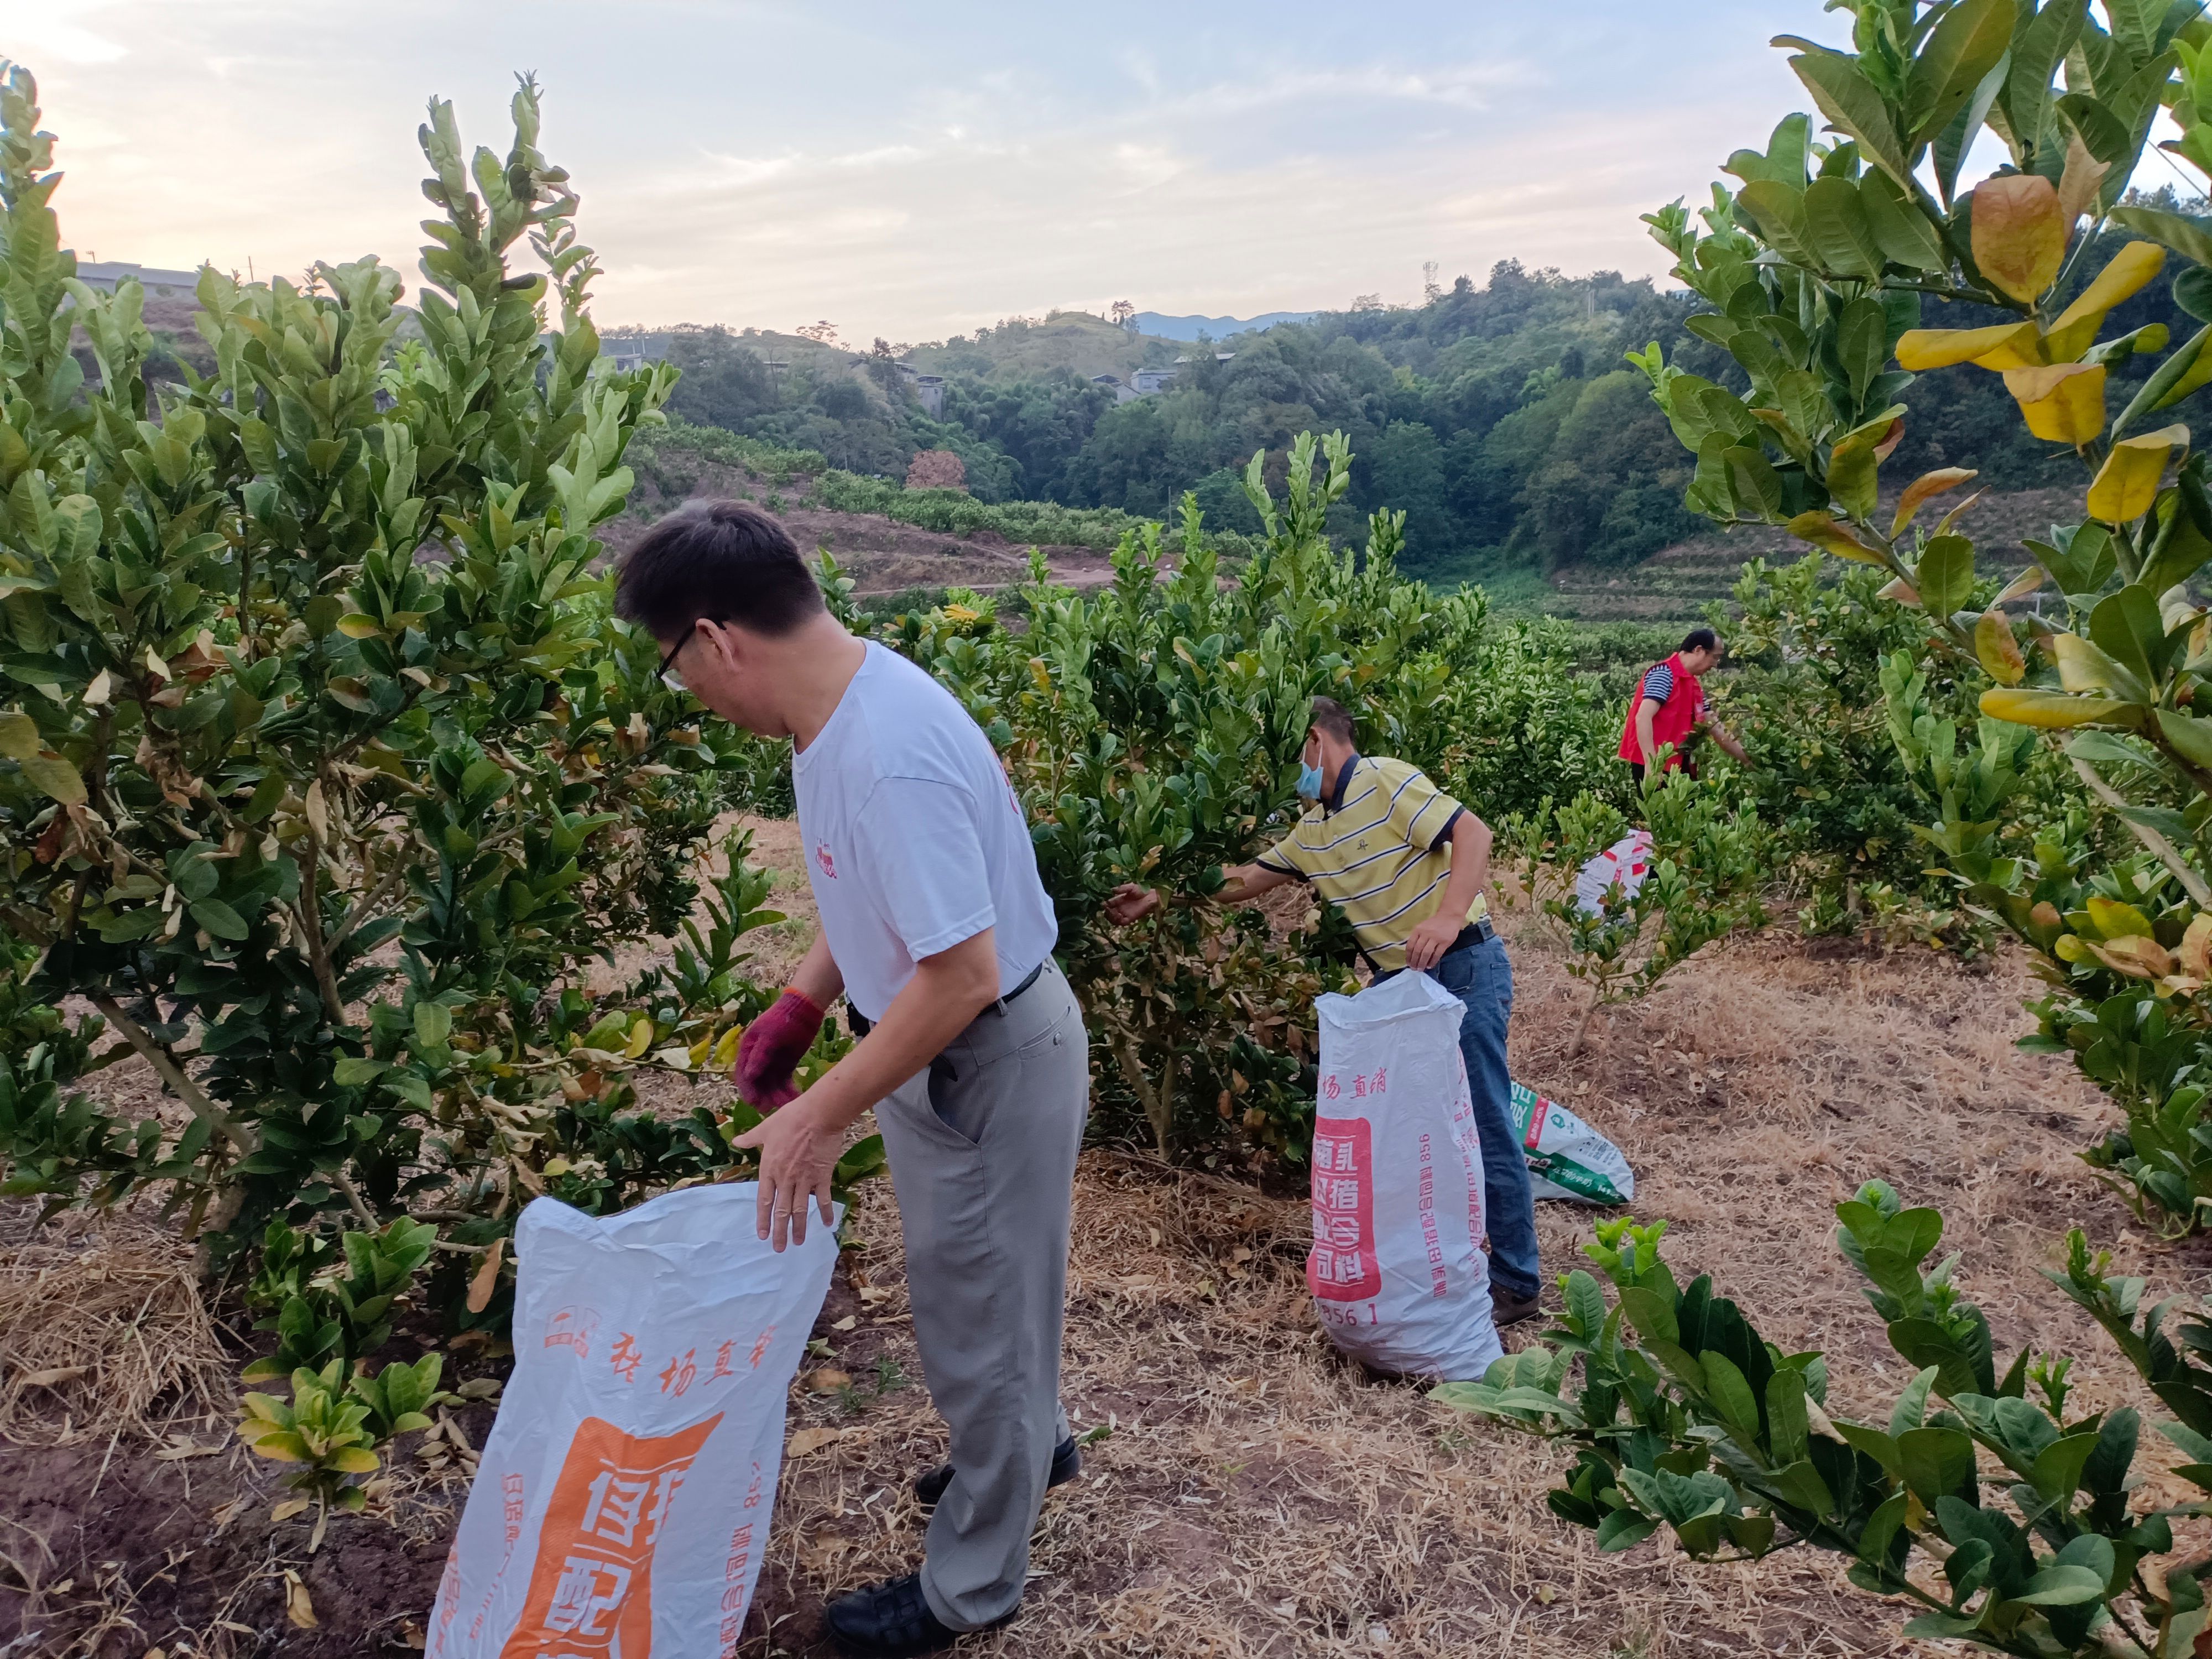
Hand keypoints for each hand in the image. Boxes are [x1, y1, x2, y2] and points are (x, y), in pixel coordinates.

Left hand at [731, 1095, 838, 1251]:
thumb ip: (751, 1139)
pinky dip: (825, 1212)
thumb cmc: (791, 1119)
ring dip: (799, 1228)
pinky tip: (827, 1224)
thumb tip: (736, 1141)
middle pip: (781, 1211)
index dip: (763, 1219)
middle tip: (779, 1248)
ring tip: (798, 1243)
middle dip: (779, 1232)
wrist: (818, 1115)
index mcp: (770, 1168)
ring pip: (800, 1209)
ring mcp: (805, 1179)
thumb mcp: (766, 1128)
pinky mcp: (822, 1176)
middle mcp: (785, 1178)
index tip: (762, 1235)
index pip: (764, 1200)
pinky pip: (823, 1199)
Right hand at [733, 988, 824, 1109]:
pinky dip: (789, 1091)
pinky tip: (796, 1098)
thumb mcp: (769, 1034)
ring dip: (777, 1096)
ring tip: (787, 1105)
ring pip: (772, 1085)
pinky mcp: (786, 1066)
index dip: (748, 1089)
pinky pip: (785, 1082)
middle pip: (758, 1083)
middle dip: (763, 1096)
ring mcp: (772, 1064)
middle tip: (770, 1108)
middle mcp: (757, 1059)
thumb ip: (760, 1055)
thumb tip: (749, 1075)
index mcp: (748, 1050)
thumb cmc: (783, 1019)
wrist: (804, 1009)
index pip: (744, 1074)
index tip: (754, 1102)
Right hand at [1104, 883, 1162, 924]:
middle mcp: (1120, 908)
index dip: (1105, 905)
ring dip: (1111, 917)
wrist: (1151, 896)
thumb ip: (1121, 888)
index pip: (1108, 905)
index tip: (1104, 904)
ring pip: (1114, 919)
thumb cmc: (1141, 890)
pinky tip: (1118, 915)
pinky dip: (1118, 920)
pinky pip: (1122, 922)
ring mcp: (1125, 914)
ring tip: (1112, 912)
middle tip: (1107, 909)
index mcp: (1118, 901)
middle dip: (1106, 912)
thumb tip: (1111, 890)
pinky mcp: (1130, 918)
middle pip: (1109, 914)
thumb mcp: (1130, 887)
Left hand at [1403, 912, 1463, 972]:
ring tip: (1421, 969)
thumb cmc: (1434, 924)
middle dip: (1414, 961)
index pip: (1410, 945)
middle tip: (1414, 969)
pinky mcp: (1445, 942)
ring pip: (1426, 953)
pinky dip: (1433, 961)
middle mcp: (1425, 934)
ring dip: (1422, 963)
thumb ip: (1417, 937)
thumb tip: (1412, 953)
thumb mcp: (1422, 927)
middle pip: (1418, 950)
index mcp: (1418, 930)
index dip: (1408, 956)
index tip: (1408, 963)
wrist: (1449, 917)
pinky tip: (1430, 966)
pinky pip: (1437, 954)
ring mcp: (1436, 938)